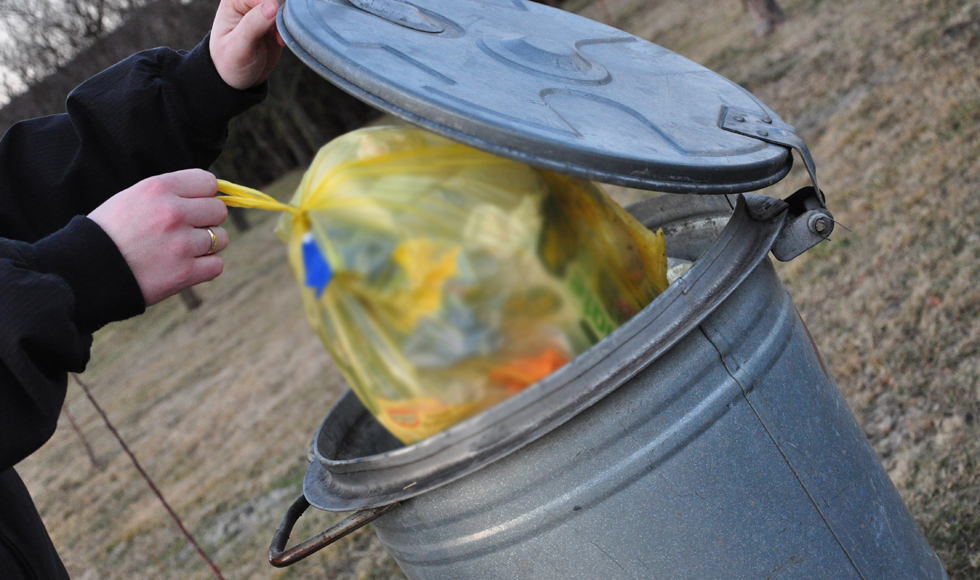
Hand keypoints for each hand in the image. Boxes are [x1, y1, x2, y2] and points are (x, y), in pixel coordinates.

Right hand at [88, 169, 229, 305]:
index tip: (194, 205)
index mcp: (159, 188)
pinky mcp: (185, 273)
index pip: (208, 182)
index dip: (204, 195)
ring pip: (221, 239)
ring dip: (207, 245)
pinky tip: (185, 266)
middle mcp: (173, 212)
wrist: (85, 270)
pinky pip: (216, 265)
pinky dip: (205, 267)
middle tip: (186, 230)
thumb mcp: (133, 197)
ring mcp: (181, 244)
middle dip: (207, 220)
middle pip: (219, 211)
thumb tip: (210, 194)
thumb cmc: (110, 232)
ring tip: (181, 249)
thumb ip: (170, 193)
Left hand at [210, 0, 284, 89]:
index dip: (272, 10)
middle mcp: (249, 2)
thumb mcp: (238, 47)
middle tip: (277, 36)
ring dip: (287, 23)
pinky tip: (281, 41)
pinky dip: (290, 28)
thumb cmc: (230, 63)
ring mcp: (263, 11)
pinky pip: (290, 18)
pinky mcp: (275, 22)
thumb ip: (253, 25)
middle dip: (281, 16)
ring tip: (278, 40)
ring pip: (286, 7)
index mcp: (234, 1)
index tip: (272, 32)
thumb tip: (273, 5)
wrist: (237, 80)